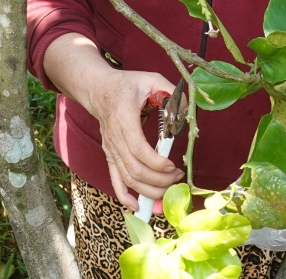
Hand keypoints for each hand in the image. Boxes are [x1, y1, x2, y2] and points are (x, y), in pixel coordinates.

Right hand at [82, 70, 184, 210]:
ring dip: (149, 190)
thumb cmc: (127, 85)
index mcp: (123, 118)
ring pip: (128, 179)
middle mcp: (114, 138)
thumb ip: (170, 91)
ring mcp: (111, 150)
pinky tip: (139, 207)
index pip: (138, 149)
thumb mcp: (150, 79)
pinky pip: (116, 181)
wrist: (98, 90)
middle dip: (159, 180)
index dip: (157, 163)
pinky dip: (125, 197)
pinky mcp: (110, 156)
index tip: (173, 165)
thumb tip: (186, 110)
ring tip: (168, 188)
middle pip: (135, 170)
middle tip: (177, 177)